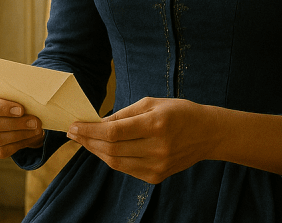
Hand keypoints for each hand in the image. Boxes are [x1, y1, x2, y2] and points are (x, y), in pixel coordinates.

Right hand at [0, 83, 43, 157]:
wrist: (3, 105)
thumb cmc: (5, 91)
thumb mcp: (5, 86)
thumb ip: (12, 90)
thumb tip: (32, 96)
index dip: (1, 108)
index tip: (21, 109)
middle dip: (15, 124)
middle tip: (35, 122)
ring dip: (19, 136)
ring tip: (36, 130)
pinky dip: (17, 145)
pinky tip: (31, 137)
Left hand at [67, 97, 209, 183]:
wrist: (207, 134)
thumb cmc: (179, 112)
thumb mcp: (153, 103)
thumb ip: (125, 114)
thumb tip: (98, 123)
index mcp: (156, 124)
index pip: (113, 132)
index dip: (90, 130)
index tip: (74, 126)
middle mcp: (157, 148)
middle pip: (111, 149)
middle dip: (88, 141)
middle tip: (74, 133)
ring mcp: (157, 165)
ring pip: (115, 162)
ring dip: (96, 151)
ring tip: (85, 141)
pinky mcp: (156, 177)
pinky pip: (126, 169)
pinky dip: (112, 159)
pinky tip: (105, 149)